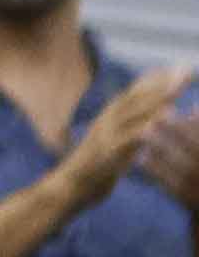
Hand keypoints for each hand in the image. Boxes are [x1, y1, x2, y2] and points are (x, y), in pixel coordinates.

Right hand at [63, 64, 198, 202]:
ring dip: (157, 99)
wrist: (69, 188)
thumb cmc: (96, 167)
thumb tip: (154, 117)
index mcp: (110, 116)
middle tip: (187, 71)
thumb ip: (132, 128)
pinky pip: (129, 138)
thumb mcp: (115, 142)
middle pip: (140, 97)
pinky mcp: (107, 152)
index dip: (158, 79)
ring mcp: (105, 135)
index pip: (137, 92)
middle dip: (164, 84)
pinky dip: (146, 127)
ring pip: (135, 113)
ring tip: (177, 88)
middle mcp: (107, 120)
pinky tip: (161, 121)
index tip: (181, 68)